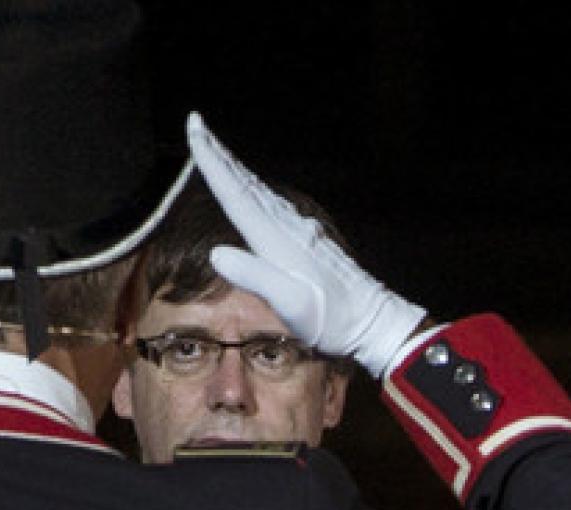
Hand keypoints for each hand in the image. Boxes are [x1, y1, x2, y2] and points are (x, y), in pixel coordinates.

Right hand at [186, 112, 426, 378]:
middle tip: (197, 124)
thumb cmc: (333, 320)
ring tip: (214, 150)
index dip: (212, 162)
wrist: (374, 323)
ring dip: (234, 169)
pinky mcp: (308, 239)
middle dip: (218, 154)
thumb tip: (216, 252)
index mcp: (278, 240)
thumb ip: (256, 276)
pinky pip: (271, 204)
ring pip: (259, 191)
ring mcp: (301, 230)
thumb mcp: (292, 304)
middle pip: (246, 183)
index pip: (236, 194)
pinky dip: (253, 189)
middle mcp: (289, 227)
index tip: (196, 129)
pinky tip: (252, 190)